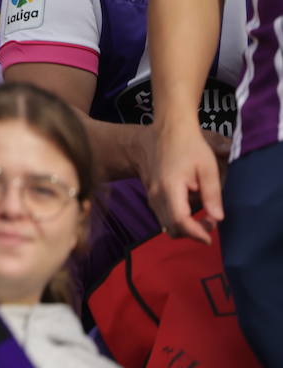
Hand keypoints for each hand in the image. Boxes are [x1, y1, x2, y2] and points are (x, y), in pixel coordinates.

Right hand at [147, 120, 224, 243]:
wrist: (166, 130)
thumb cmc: (189, 146)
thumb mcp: (207, 167)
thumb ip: (212, 194)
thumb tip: (217, 218)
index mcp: (170, 187)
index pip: (180, 220)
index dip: (195, 233)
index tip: (210, 238)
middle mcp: (156, 194)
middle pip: (171, 226)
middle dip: (192, 233)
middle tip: (211, 224)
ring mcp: (150, 193)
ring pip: (165, 223)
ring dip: (184, 228)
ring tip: (204, 218)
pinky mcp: (150, 192)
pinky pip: (161, 214)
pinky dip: (176, 220)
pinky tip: (190, 209)